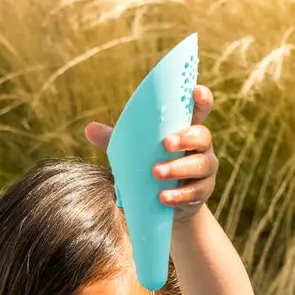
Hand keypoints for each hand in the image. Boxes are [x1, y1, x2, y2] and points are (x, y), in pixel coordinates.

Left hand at [84, 85, 217, 222]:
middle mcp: (201, 147)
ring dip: (178, 168)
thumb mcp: (135, 152)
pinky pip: (194, 192)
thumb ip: (117, 140)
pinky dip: (178, 195)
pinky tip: (163, 197)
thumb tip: (89, 129)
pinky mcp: (202, 192)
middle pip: (203, 136)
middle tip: (167, 143)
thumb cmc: (151, 166)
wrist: (166, 203)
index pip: (200, 110)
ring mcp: (205, 169)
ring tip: (156, 172)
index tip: (195, 91)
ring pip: (201, 165)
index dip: (201, 98)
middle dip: (186, 138)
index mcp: (186, 129)